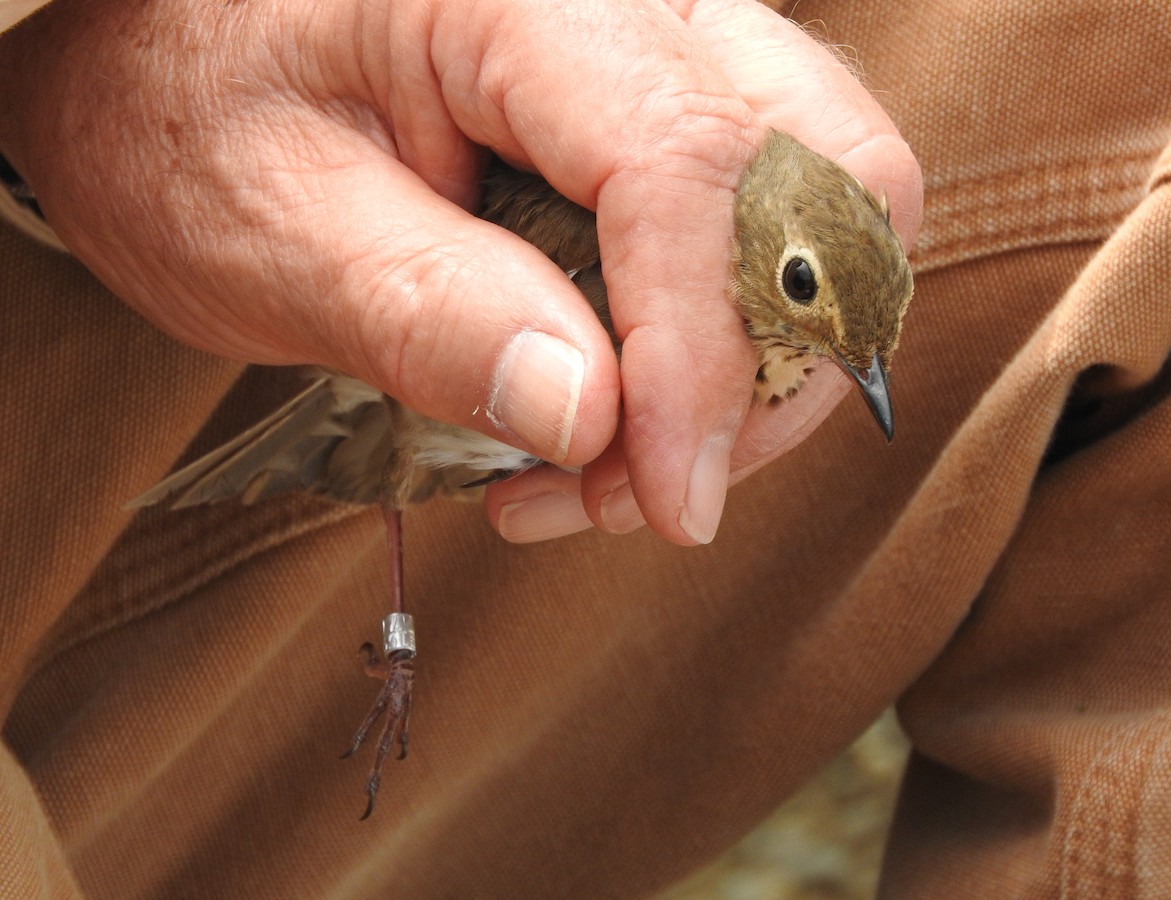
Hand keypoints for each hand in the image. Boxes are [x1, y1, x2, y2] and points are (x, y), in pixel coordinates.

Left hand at [0, 0, 920, 545]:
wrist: (174, 72)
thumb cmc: (195, 127)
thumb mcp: (275, 233)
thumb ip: (430, 315)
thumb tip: (593, 417)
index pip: (686, 166)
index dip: (700, 359)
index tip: (670, 502)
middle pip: (824, 174)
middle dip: (763, 369)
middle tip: (645, 488)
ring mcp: (664, 49)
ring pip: (822, 208)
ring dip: (745, 372)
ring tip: (603, 468)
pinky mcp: (663, 113)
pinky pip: (758, 231)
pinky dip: (717, 346)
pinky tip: (609, 414)